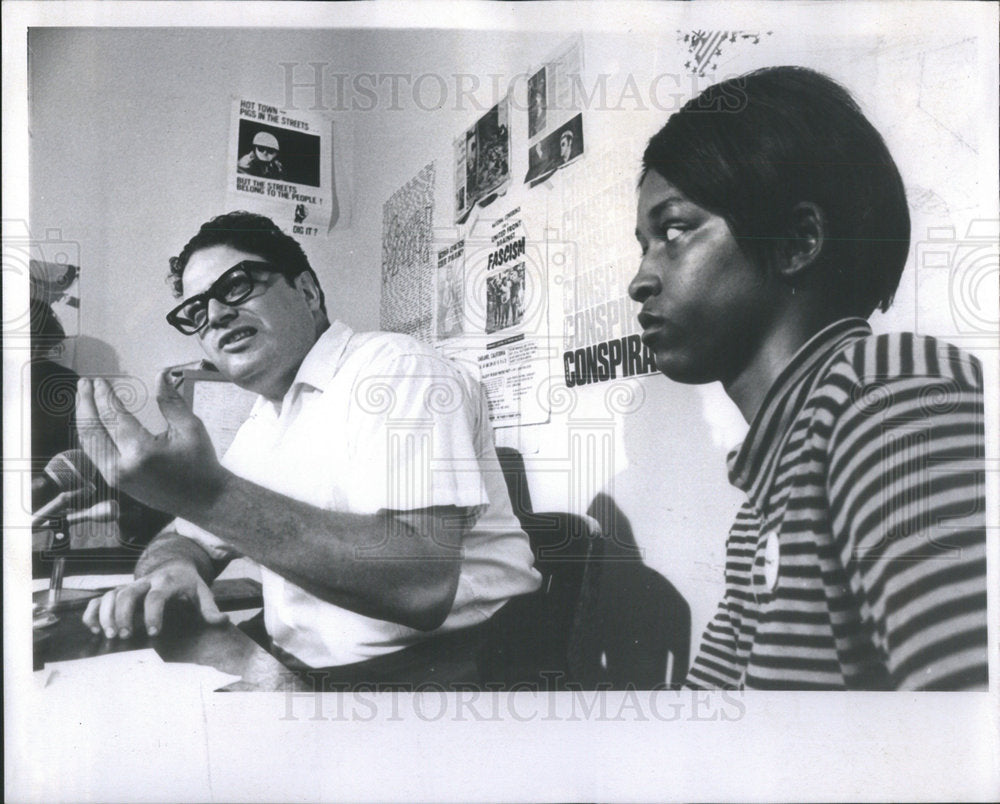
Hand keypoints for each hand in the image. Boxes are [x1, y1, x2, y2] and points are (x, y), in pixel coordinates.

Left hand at [75, 373, 227, 518]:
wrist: (204, 499)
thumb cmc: (200, 464)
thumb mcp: (190, 427)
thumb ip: (171, 401)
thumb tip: (161, 376)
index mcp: (141, 452)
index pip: (114, 417)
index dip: (105, 396)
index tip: (100, 382)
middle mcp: (122, 466)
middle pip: (92, 429)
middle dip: (86, 403)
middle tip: (84, 384)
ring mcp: (116, 477)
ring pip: (88, 443)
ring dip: (83, 419)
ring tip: (83, 399)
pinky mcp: (116, 482)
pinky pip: (95, 454)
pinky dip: (90, 436)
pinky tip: (91, 422)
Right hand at [81, 559, 227, 638]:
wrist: (175, 566)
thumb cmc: (188, 584)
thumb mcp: (202, 593)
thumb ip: (210, 609)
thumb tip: (222, 620)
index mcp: (167, 582)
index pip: (157, 595)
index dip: (154, 613)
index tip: (154, 632)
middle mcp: (146, 581)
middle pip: (128, 593)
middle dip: (123, 614)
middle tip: (125, 636)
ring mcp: (130, 585)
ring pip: (111, 594)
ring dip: (106, 615)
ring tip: (109, 635)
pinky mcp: (119, 591)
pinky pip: (99, 599)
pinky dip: (93, 612)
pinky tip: (94, 628)